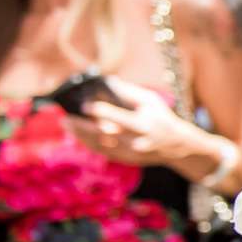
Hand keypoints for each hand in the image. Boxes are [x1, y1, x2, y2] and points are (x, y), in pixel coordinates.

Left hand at [68, 77, 203, 169]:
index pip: (118, 118)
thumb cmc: (161, 117)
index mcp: (143, 125)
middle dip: (83, 127)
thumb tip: (106, 81)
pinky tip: (78, 135)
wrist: (175, 145)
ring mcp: (130, 153)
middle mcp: (136, 142)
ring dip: (81, 136)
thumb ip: (128, 92)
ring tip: (67, 125)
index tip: (84, 105)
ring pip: (100, 145)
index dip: (101, 112)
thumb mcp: (151, 101)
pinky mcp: (126, 159)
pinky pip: (103, 152)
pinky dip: (89, 144)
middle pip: (104, 135)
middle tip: (66, 118)